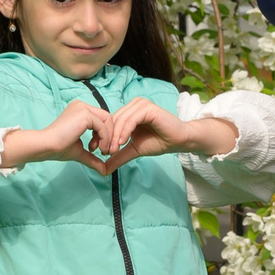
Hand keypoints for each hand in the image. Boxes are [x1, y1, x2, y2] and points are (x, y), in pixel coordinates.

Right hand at [1, 98, 116, 171]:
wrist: (46, 146)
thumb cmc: (58, 147)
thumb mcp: (80, 151)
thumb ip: (93, 157)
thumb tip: (104, 171)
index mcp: (80, 110)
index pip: (102, 119)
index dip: (105, 135)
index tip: (101, 150)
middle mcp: (82, 105)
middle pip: (107, 118)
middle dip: (110, 136)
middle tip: (105, 152)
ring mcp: (83, 108)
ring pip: (108, 121)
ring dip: (108, 138)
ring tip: (101, 151)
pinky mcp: (85, 114)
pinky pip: (103, 126)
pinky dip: (105, 139)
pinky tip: (98, 149)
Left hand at [102, 97, 236, 169]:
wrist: (179, 141)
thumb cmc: (159, 142)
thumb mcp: (134, 150)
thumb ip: (119, 156)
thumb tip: (103, 169)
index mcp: (129, 112)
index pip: (110, 122)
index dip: (102, 136)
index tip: (96, 150)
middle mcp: (134, 105)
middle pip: (113, 120)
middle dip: (106, 137)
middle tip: (103, 153)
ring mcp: (141, 104)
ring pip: (120, 120)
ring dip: (114, 136)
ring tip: (112, 151)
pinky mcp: (148, 108)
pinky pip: (131, 119)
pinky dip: (124, 131)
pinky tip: (121, 143)